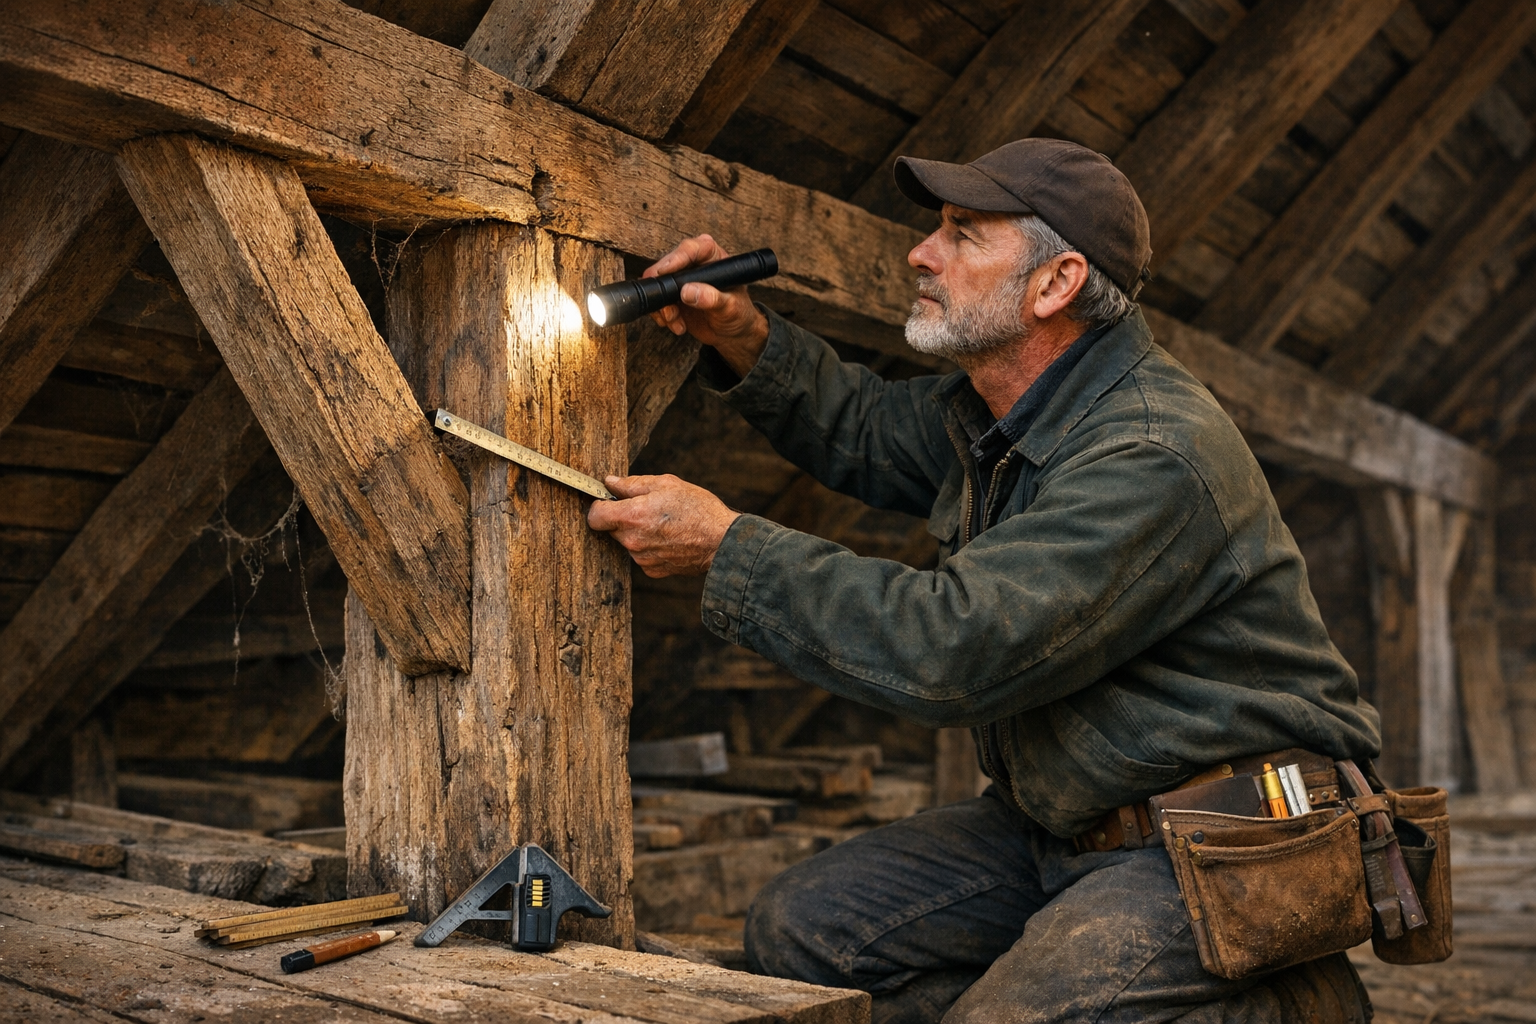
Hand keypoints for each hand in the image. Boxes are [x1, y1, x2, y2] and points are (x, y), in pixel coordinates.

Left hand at [587, 474, 740, 577]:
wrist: (721, 541)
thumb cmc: (698, 509)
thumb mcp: (666, 484)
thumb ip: (633, 484)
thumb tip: (610, 482)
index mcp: (632, 516)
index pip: (595, 516)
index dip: (599, 506)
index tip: (608, 501)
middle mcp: (632, 541)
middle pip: (611, 529)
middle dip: (623, 518)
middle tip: (647, 509)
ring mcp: (642, 558)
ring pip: (628, 542)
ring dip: (638, 533)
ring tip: (664, 524)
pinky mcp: (652, 570)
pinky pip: (642, 555)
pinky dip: (650, 547)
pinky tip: (669, 539)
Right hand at [647, 234, 768, 376]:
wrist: (733, 333)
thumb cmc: (739, 314)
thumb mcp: (731, 307)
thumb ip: (712, 298)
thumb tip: (688, 291)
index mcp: (713, 258)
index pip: (692, 248)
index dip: (676, 258)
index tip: (665, 271)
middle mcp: (695, 265)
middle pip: (668, 264)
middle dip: (665, 287)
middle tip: (668, 306)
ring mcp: (682, 281)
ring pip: (659, 284)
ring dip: (663, 306)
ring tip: (675, 320)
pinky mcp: (673, 296)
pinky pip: (657, 300)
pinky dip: (661, 314)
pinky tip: (676, 324)